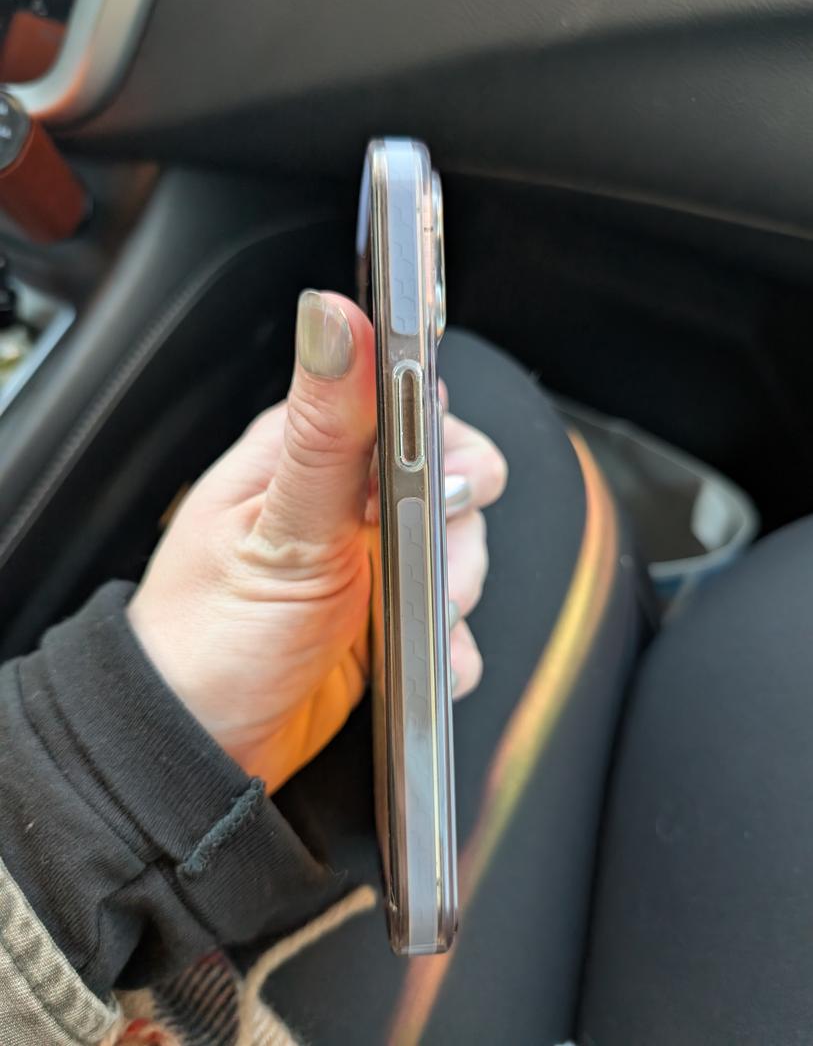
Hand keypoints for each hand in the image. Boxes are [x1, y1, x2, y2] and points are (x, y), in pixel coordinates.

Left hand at [128, 291, 506, 791]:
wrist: (202, 748)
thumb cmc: (211, 638)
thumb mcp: (280, 529)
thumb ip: (323, 428)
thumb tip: (334, 318)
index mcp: (307, 456)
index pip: (405, 407)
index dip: (445, 444)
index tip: (446, 488)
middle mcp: (342, 503)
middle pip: (452, 483)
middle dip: (457, 534)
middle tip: (426, 571)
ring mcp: (366, 563)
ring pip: (460, 553)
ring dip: (455, 595)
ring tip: (415, 624)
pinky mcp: (384, 620)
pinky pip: (449, 619)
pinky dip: (449, 645)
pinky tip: (419, 660)